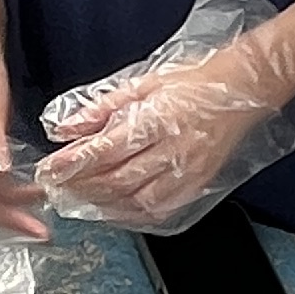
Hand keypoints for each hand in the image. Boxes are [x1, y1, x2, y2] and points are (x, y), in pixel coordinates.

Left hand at [39, 39, 294, 231]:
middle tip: (56, 189)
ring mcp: (188, 170)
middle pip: (117, 179)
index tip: (49, 170)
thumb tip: (66, 127)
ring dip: (102, 204)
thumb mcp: (144, 83)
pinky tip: (113, 209)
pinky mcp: (198, 183)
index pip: (105, 149)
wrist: (245, 88)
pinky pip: (159, 208)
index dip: (73, 164)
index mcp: (158, 118)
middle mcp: (174, 149)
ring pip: (136, 200)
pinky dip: (130, 213)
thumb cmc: (196, 80)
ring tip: (78, 200)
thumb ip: (102, 108)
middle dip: (81, 187)